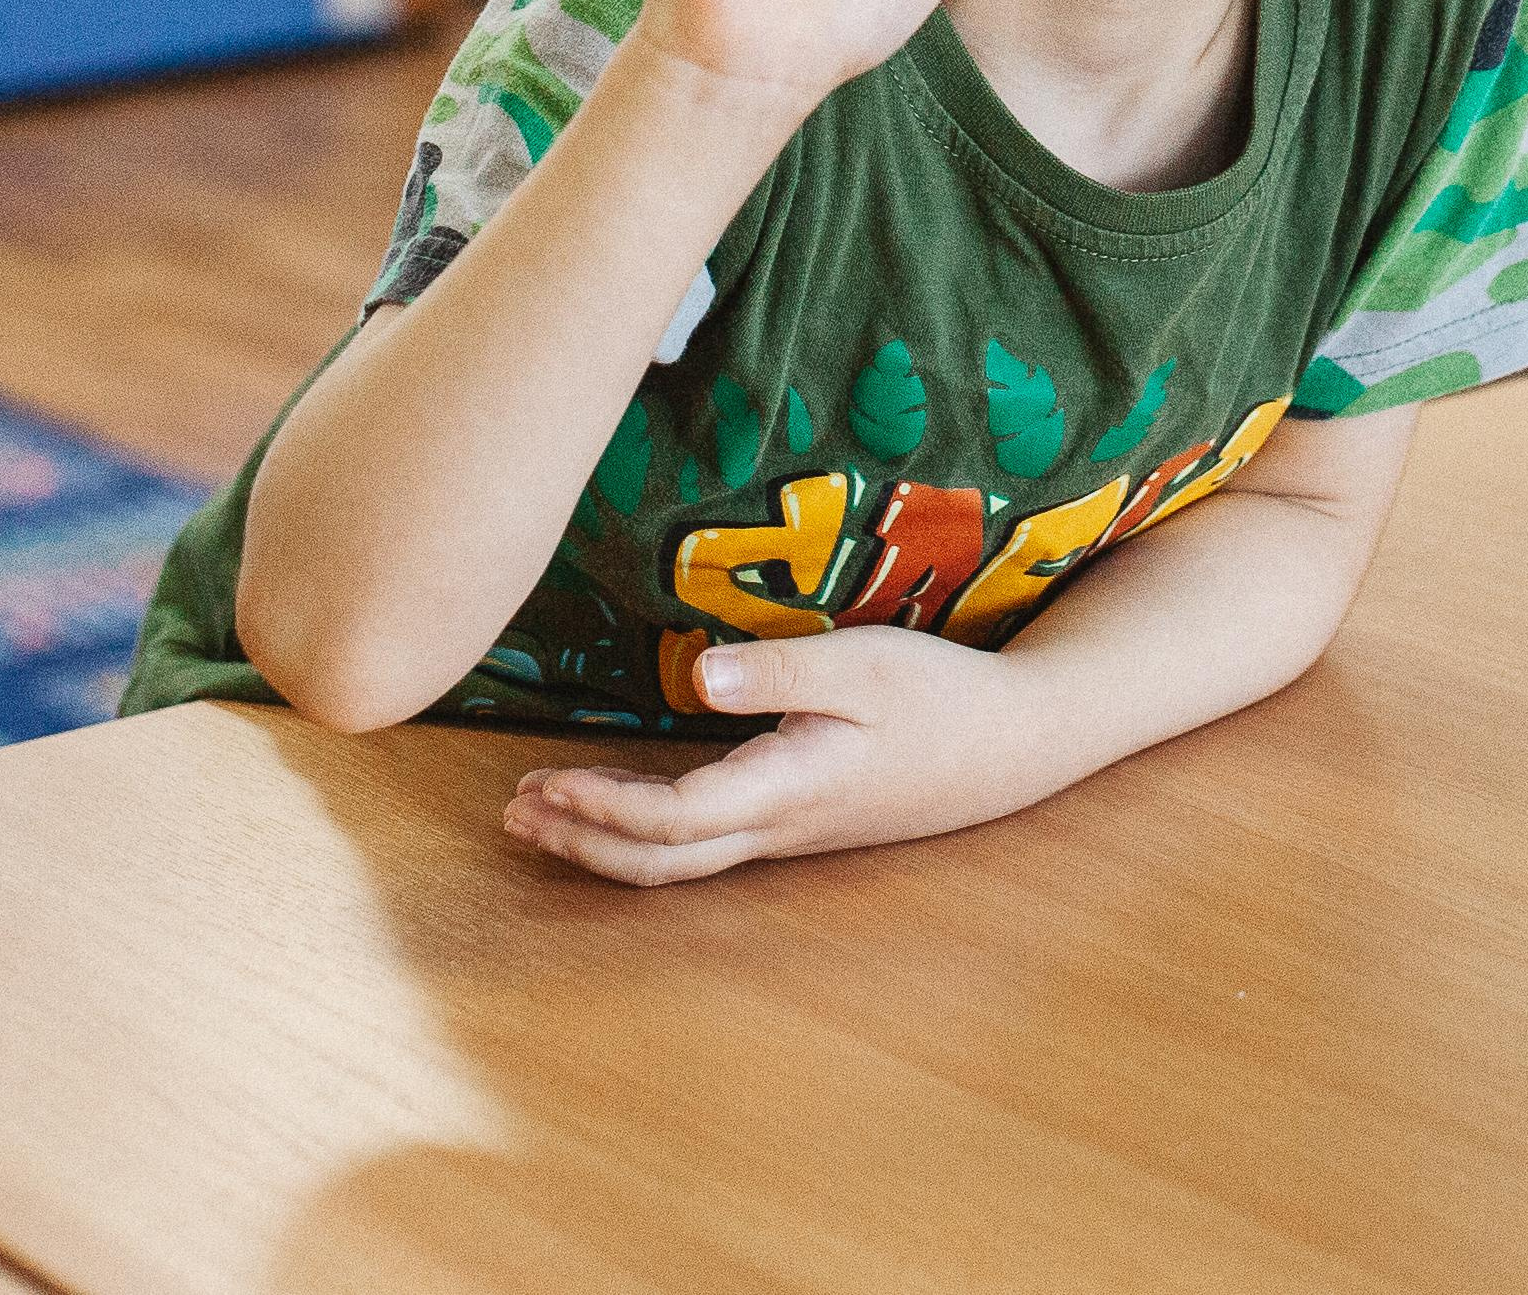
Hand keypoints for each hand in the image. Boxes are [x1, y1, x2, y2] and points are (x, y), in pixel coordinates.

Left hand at [502, 625, 1051, 886]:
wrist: (1012, 746)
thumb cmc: (941, 697)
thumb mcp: (867, 665)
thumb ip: (782, 670)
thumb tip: (699, 681)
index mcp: (790, 789)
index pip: (675, 819)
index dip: (604, 808)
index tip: (542, 784)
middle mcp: (779, 825)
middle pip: (661, 861)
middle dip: (582, 840)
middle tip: (514, 814)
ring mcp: (788, 830)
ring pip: (679, 860)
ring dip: (606, 841)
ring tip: (543, 815)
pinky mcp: (798, 817)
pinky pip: (705, 842)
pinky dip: (647, 830)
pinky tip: (626, 803)